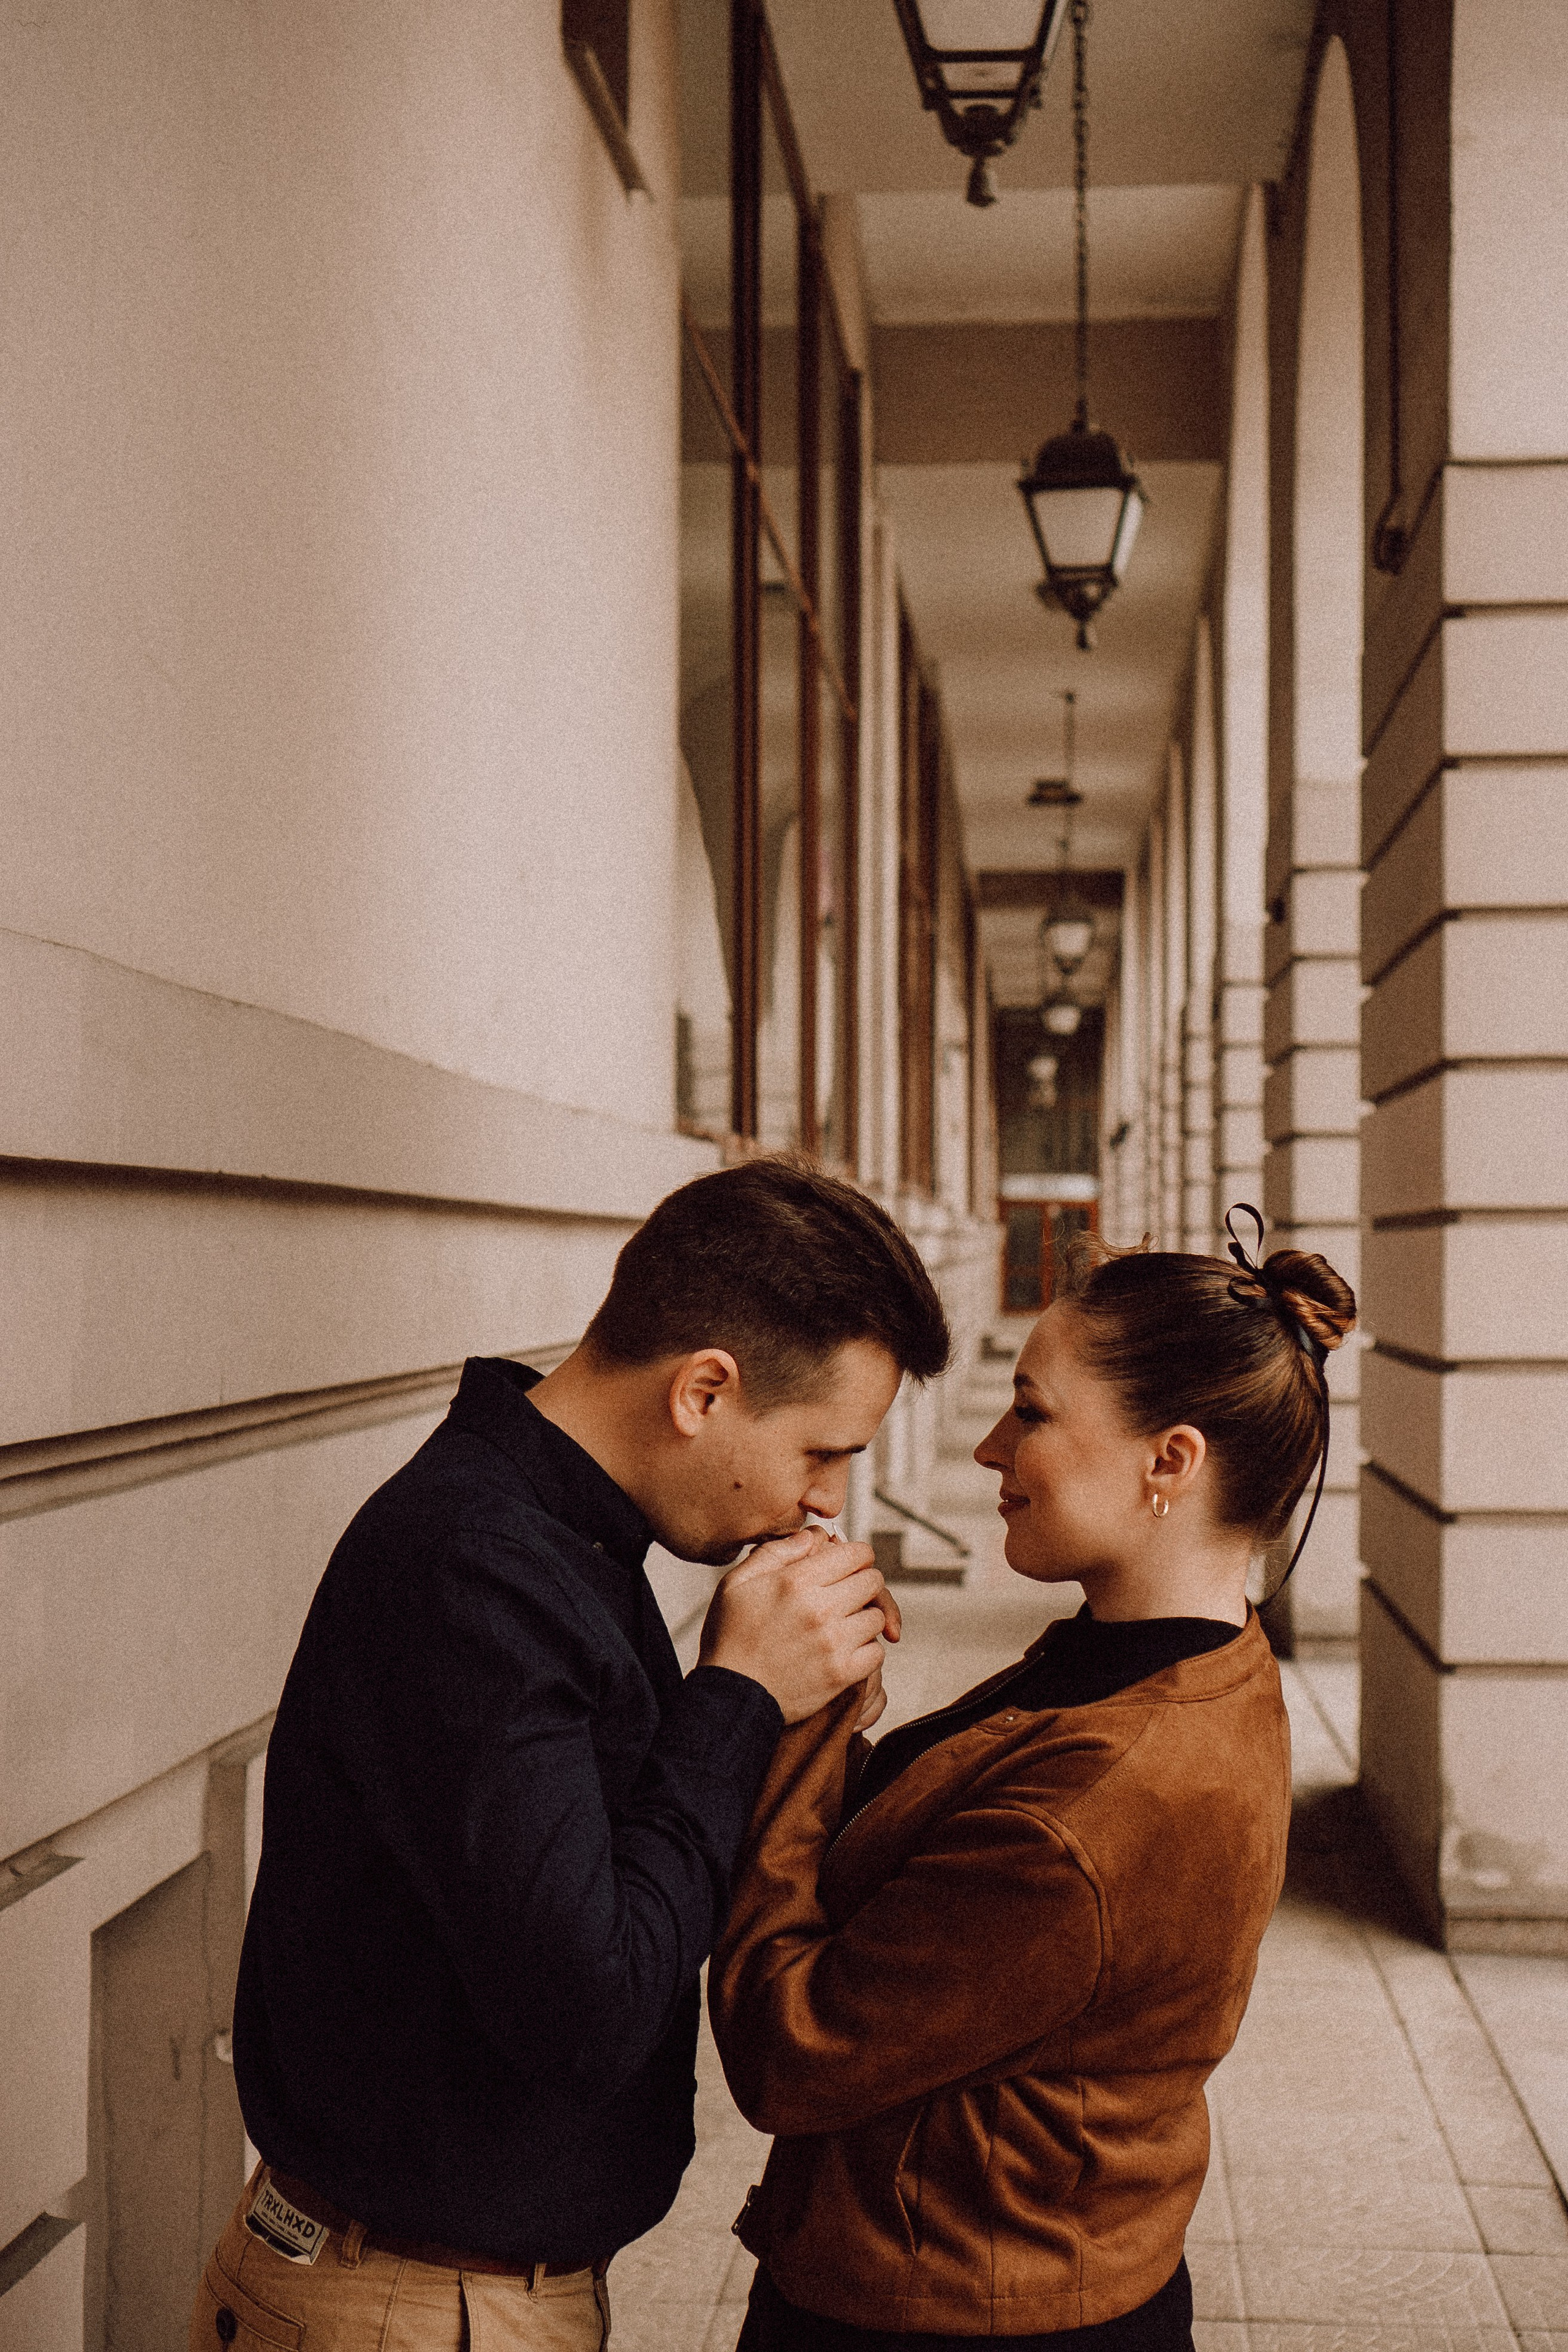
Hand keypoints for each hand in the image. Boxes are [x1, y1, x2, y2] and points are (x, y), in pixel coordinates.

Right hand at [699, 1528, 898, 1723]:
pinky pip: (876, 1652)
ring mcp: (834, 1643)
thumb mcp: (737, 1583)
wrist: (729, 1696)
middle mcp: (820, 1609)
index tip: (846, 1567)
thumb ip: (776, 1553)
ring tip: (841, 1624)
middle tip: (845, 1594)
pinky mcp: (841, 1674)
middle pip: (873, 1581)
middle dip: (861, 1583)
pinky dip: (866, 1650)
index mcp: (796, 1582)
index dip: (855, 1557)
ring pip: (877, 1617)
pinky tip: (845, 1650)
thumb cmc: (730, 1639)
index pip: (857, 1554)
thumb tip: (812, 1537)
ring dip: (863, 1618)